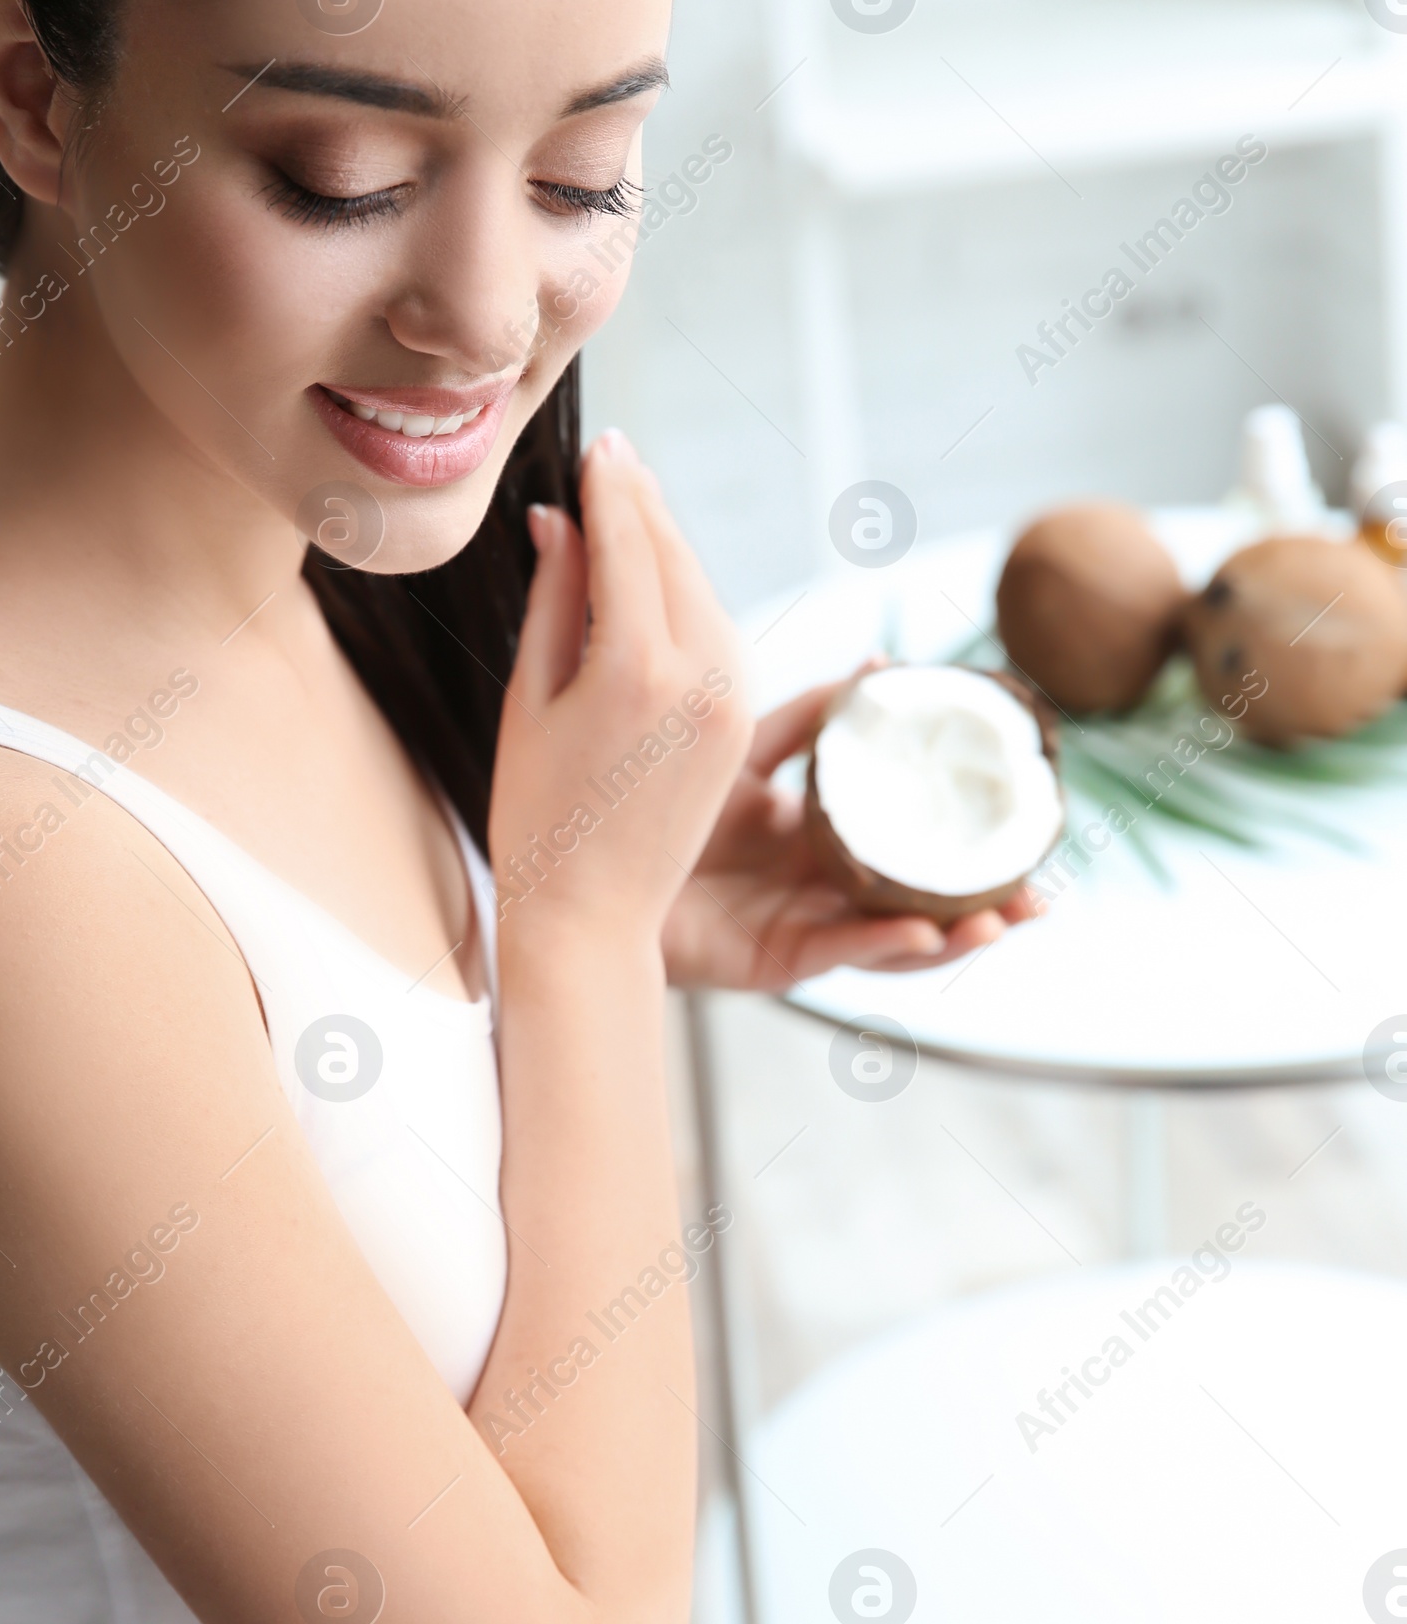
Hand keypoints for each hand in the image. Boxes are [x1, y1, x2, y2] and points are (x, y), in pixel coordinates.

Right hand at [488, 433, 751, 951]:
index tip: (597, 445)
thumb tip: (558, 519)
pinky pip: (717, 633)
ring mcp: (731, 701)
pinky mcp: (743, 723)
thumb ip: (556, 599)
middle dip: (642, 503)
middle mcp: (700, 676)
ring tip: (632, 501)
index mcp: (635, 667)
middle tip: (615, 456)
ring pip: (701, 590)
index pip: (625, 542)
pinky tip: (661, 573)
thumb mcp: (530, 698)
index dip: (608, 487)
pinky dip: (687, 593)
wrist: (592, 914)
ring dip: (667, 544)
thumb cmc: (537, 815)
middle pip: (672, 556)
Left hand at [660, 675, 1040, 992]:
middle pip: (920, 902)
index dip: (969, 843)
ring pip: (892, 938)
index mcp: (823, 838)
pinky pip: (835, 953)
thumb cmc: (653, 800)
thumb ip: (813, 714)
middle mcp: (822, 888)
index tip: (1031, 829)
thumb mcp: (745, 745)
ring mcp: (801, 926)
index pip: (910, 842)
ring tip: (1001, 922)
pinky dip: (880, 944)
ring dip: (951, 935)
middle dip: (986, 906)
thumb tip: (882, 663)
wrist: (581, 854)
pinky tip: (922, 933)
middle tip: (1042, 897)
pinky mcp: (770, 960)